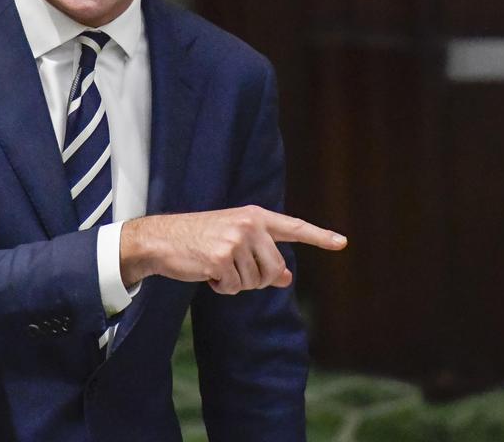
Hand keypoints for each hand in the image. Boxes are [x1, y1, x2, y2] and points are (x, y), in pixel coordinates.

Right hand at [119, 205, 346, 293]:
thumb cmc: (198, 240)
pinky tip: (206, 273)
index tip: (342, 242)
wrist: (161, 238)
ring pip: (254, 282)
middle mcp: (249, 225)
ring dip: (235, 283)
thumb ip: (262, 257)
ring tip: (214, 265)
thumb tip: (287, 279)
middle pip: (275, 269)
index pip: (293, 227)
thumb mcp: (234, 243)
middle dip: (258, 279)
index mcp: (254, 216)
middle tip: (233, 270)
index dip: (319, 236)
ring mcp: (235, 241)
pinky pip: (233, 288)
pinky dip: (220, 287)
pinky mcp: (220, 259)